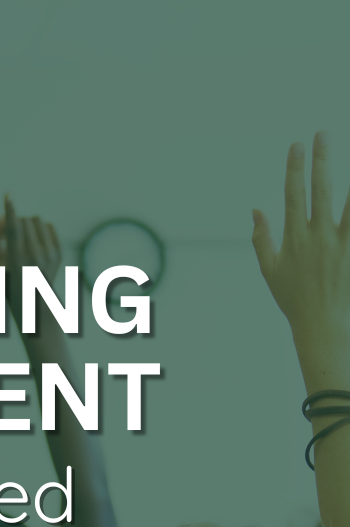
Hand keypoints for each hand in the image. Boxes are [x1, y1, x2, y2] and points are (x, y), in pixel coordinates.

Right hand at [0, 195, 61, 294]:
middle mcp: (35, 256)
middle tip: (8, 235)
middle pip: (23, 220)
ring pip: (36, 219)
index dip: (9, 211)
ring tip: (21, 238)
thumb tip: (1, 217)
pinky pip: (48, 225)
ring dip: (26, 223)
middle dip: (14, 222)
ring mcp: (49, 254)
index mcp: (17, 261)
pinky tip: (34, 242)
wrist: (34, 302)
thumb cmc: (8, 281)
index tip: (7, 195)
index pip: (13, 230)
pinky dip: (38, 230)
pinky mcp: (59, 252)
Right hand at [253, 133, 349, 371]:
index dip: (294, 169)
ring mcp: (339, 242)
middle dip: (320, 160)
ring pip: (347, 201)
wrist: (321, 322)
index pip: (293, 196)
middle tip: (322, 134)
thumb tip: (256, 210)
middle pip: (320, 190)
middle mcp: (317, 237)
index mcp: (293, 240)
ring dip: (348, 176)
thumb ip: (262, 238)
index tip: (296, 146)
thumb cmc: (293, 298)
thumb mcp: (270, 270)